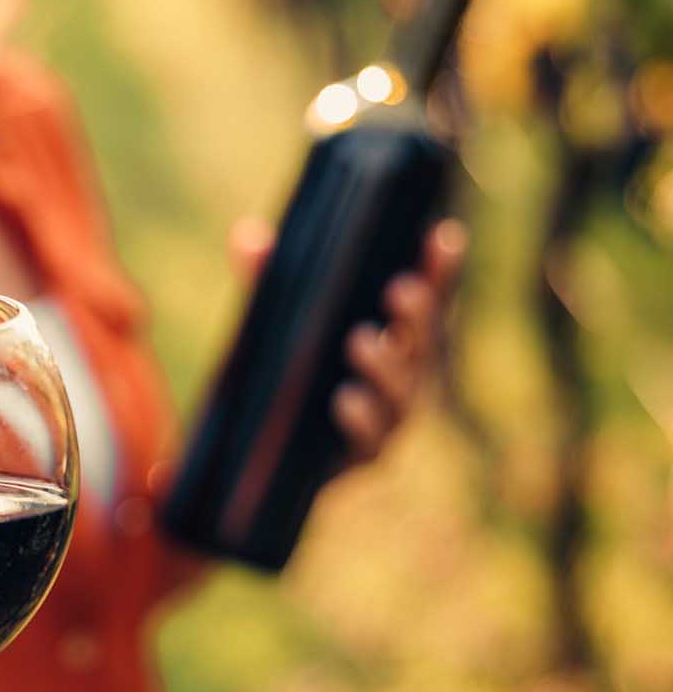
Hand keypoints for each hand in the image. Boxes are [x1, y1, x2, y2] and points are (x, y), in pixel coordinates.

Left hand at [228, 214, 466, 465]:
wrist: (257, 452)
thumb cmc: (281, 370)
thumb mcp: (272, 318)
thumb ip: (267, 280)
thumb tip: (248, 237)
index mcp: (394, 333)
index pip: (427, 296)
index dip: (440, 268)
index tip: (443, 236)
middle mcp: (403, 373)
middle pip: (424, 341)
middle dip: (418, 315)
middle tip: (399, 289)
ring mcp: (387, 416)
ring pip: (402, 392)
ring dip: (385, 365)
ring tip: (358, 340)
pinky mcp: (362, 455)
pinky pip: (370, 440)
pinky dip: (360, 418)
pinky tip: (344, 398)